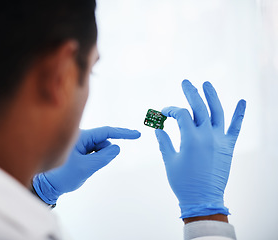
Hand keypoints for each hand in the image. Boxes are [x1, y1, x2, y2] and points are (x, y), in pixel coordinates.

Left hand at [33, 126, 140, 203]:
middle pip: (103, 142)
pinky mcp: (80, 151)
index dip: (122, 133)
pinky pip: (94, 153)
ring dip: (98, 159)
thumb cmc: (63, 175)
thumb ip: (104, 157)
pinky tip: (83, 167)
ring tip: (83, 168)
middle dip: (103, 154)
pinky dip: (94, 160)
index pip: (106, 132)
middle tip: (91, 166)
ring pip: (99, 149)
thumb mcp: (86, 167)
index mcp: (81, 136)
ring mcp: (80, 144)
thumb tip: (116, 148)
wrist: (48, 185)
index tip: (136, 134)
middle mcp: (81, 137)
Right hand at [155, 80, 245, 218]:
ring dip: (212, 96)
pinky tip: (242, 100)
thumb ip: (164, 141)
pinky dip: (240, 114)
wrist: (203, 199)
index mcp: (191, 139)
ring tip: (206, 83)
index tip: (163, 113)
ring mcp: (220, 140)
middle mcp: (207, 136)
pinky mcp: (228, 147)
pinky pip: (236, 127)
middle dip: (191, 93)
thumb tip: (158, 127)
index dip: (170, 110)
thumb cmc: (183, 182)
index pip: (180, 115)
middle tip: (186, 82)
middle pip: (199, 108)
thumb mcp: (169, 161)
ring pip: (218, 112)